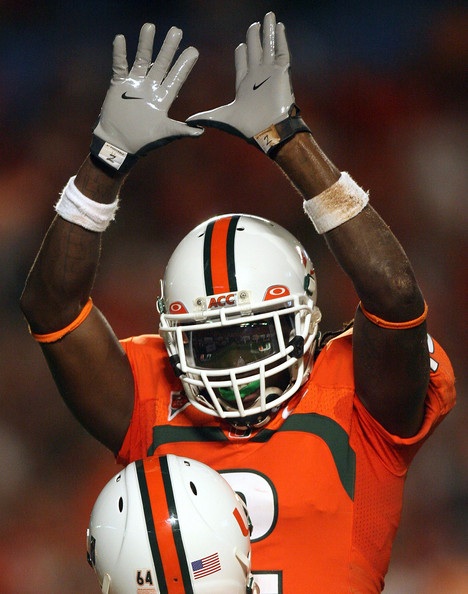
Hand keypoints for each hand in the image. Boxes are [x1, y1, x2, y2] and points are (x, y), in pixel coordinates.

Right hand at [91, 23, 201, 171]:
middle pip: (161, 63)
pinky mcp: (119, 85)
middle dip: (169, 48)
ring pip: (142, 60)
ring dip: (146, 44)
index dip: (184, 65)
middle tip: (177, 31)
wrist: (120, 144)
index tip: (193, 50)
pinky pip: (119, 66)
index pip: (176, 78)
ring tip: (150, 26)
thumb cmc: (144, 141)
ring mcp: (135, 85)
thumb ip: (181, 130)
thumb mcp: (164, 133)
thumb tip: (201, 131)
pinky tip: (121, 39)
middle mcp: (151, 88)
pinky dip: (119, 54)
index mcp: (163, 98)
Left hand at [186, 12, 307, 154]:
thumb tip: (188, 122)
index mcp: (245, 86)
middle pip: (256, 51)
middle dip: (255, 37)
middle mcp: (258, 77)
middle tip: (254, 24)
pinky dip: (280, 38)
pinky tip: (278, 26)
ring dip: (268, 31)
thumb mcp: (221, 117)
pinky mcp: (281, 72)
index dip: (242, 53)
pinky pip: (281, 51)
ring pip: (268, 47)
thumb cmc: (246, 126)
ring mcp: (270, 73)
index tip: (241, 44)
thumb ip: (206, 116)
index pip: (243, 64)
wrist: (266, 130)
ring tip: (268, 16)